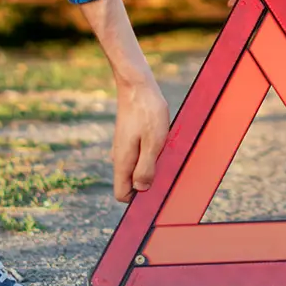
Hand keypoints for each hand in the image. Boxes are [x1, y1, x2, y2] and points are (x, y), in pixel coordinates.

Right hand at [110, 73, 170, 201]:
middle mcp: (120, 158)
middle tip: (165, 172)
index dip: (137, 199)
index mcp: (123, 162)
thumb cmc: (148, 113)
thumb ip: (146, 168)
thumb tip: (141, 190)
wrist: (137, 86)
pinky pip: (138, 156)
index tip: (154, 193)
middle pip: (129, 184)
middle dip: (146, 184)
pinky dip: (149, 155)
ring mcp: (123, 148)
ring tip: (165, 155)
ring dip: (150, 168)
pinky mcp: (129, 139)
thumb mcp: (153, 143)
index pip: (122, 195)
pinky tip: (161, 144)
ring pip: (135, 169)